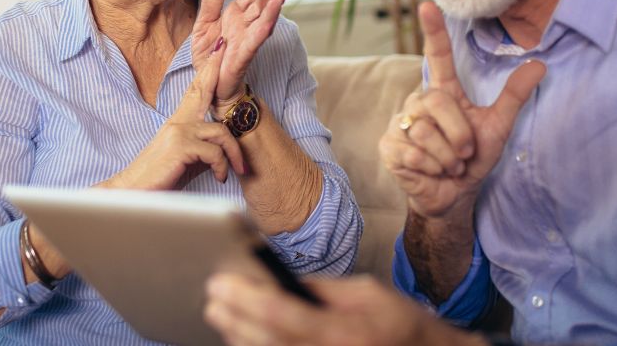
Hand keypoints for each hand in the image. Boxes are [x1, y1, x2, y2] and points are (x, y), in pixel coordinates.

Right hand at [103, 44, 245, 190]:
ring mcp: (178, 132)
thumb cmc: (161, 178)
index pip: (195, 92)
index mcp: (178, 122)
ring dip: (233, 154)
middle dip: (215, 69)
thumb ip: (203, 148)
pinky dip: (221, 167)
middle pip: (201, 90)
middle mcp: (177, 121)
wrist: (133, 194)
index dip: (207, 71)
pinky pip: (214, 152)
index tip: (217, 50)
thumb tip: (223, 148)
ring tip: (236, 170)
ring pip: (221, 132)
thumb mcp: (187, 160)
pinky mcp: (180, 147)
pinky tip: (218, 178)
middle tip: (225, 48)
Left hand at [191, 0, 285, 111]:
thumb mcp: (202, 25)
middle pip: (258, 5)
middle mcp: (245, 27)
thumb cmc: (209, 57)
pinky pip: (254, 43)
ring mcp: (246, 41)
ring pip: (262, 22)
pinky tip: (268, 22)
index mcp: (235, 17)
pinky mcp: (243, 57)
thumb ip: (210, 2)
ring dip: (271, 10)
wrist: (207, 85)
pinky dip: (262, 32)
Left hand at [204, 273, 486, 345]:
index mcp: (343, 331)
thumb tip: (277, 277)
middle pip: (264, 340)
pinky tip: (243, 338)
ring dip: (237, 336)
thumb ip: (321, 288)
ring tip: (221, 314)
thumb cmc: (403, 326)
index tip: (221, 281)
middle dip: (232, 316)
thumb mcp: (368, 294)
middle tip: (212, 295)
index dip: (245, 297)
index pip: (280, 313)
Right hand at [380, 1, 545, 217]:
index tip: (427, 5)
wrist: (452, 195)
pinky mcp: (389, 146)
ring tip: (449, 164)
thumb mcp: (497, 127)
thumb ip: (513, 96)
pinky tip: (432, 172)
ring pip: (425, 133)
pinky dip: (432, 168)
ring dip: (447, 157)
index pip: (436, 56)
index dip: (432, 31)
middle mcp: (417, 102)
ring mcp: (399, 124)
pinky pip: (414, 152)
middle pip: (438, 104)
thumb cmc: (472, 158)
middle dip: (459, 134)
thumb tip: (541, 66)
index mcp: (442, 92)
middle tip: (465, 153)